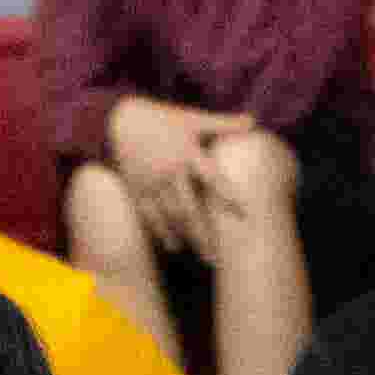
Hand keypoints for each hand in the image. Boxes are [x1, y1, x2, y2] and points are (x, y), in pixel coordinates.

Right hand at [107, 98, 249, 256]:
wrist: (121, 119)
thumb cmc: (162, 118)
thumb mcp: (193, 118)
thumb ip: (223, 123)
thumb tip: (254, 121)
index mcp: (187, 154)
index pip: (213, 179)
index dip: (228, 196)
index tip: (244, 215)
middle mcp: (170, 172)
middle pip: (190, 209)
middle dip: (204, 234)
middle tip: (217, 257)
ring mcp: (151, 183)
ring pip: (170, 216)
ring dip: (185, 238)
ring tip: (200, 256)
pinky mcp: (136, 189)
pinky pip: (149, 215)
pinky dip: (161, 232)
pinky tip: (173, 246)